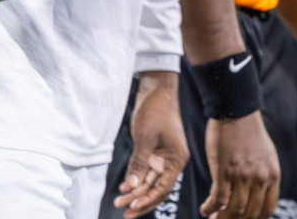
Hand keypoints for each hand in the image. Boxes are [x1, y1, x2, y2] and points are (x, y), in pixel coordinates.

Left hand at [114, 72, 189, 218]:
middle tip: (123, 209)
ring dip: (135, 191)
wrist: (156, 89)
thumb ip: (139, 163)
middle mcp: (172, 161)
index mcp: (177, 160)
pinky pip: (145, 170)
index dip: (148, 199)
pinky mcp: (154, 151)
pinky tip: (124, 187)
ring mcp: (163, 157)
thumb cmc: (155, 110)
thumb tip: (132, 185)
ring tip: (119, 200)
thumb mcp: (145, 138)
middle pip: (156, 188)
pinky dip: (135, 178)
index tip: (133, 207)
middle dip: (139, 199)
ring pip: (149, 180)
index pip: (163, 188)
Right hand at [200, 113, 278, 218]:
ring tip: (214, 218)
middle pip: (250, 213)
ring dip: (222, 218)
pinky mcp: (224, 172)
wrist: (235, 111)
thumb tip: (253, 192)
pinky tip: (205, 210)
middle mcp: (260, 179)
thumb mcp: (266, 155)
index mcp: (272, 175)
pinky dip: (210, 208)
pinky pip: (218, 199)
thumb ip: (263, 174)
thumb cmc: (248, 130)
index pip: (267, 209)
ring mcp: (242, 177)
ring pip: (234, 210)